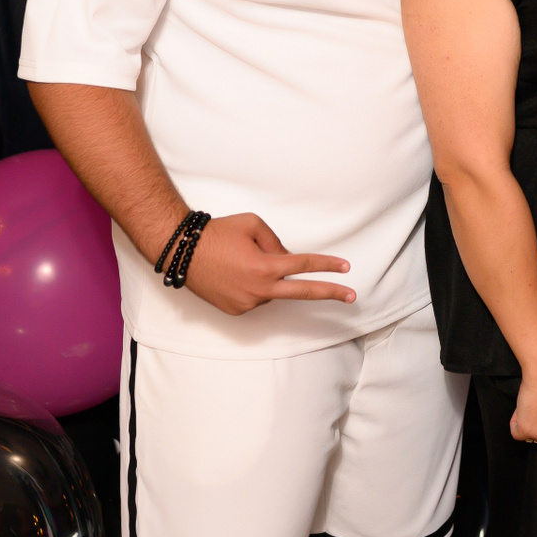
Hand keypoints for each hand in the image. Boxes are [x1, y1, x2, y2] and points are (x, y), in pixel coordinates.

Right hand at [177, 212, 354, 315]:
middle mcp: (260, 289)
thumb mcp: (252, 225)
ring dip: (268, 278)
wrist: (183, 252)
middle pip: (303, 292)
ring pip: (272, 290)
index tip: (345, 267)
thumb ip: (276, 242)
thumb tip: (288, 259)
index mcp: (266, 267)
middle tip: (352, 296)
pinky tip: (235, 274)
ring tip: (240, 261)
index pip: (304, 265)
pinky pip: (256, 297)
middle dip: (330, 293)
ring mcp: (248, 303)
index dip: (327, 265)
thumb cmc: (219, 233)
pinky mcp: (237, 311)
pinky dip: (254, 286)